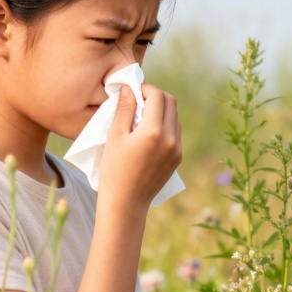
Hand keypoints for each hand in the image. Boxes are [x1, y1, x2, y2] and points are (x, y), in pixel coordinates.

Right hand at [98, 84, 181, 211]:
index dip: (145, 89)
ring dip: (161, 110)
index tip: (132, 92)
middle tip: (138, 100)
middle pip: (171, 102)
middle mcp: (171, 138)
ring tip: (141, 118)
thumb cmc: (114, 170)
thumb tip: (129, 88)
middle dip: (156, 96)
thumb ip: (124, 109)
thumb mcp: (115, 136)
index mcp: (153, 131)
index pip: (157, 96)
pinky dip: (164, 125)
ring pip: (175, 117)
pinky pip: (175, 132)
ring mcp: (177, 149)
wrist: (126, 203)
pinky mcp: (177, 158)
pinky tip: (147, 133)